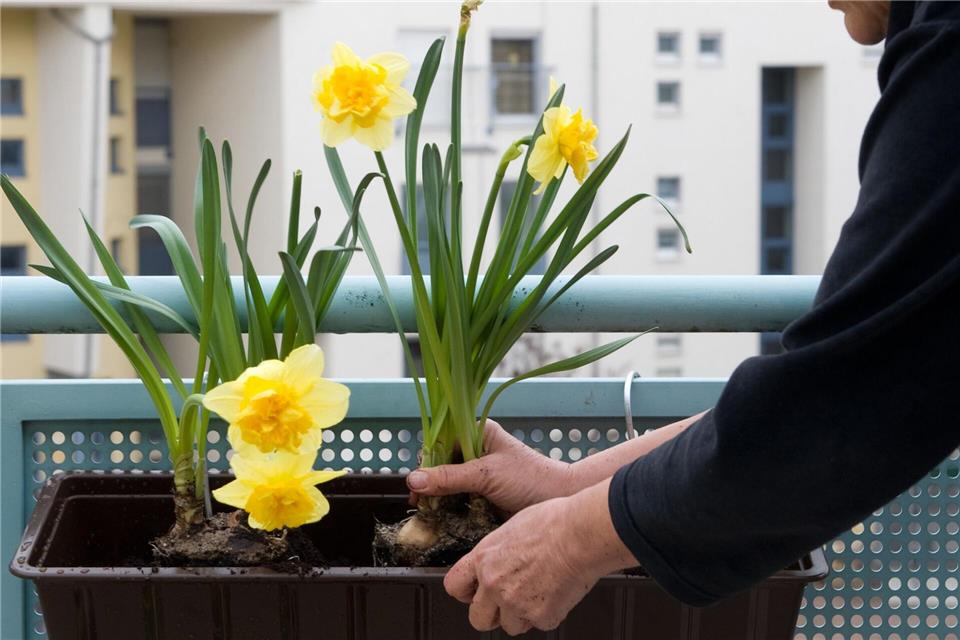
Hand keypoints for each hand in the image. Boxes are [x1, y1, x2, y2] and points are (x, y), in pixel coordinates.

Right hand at [406, 419, 575, 513]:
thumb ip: (449, 477)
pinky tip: (440, 517)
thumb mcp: (485, 475)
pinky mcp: (481, 493)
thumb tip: (413, 479)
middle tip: (418, 503)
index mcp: (476, 432)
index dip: (425, 460)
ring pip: (446, 482)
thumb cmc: (529, 479)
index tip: (415, 482)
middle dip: (428, 482)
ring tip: (426, 513)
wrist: (559, 500)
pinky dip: (447, 507)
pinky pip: (457, 498)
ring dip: (436, 497)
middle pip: (439, 463)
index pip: (439, 440)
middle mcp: (474, 449)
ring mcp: (478, 473)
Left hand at [443, 479, 635, 634]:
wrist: (581, 534)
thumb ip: (497, 553)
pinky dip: (549, 613)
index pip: (454, 586)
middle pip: (478, 619)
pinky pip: (540, 624)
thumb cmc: (555, 522)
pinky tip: (557, 591)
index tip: (473, 594)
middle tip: (507, 604)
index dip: (465, 593)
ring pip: (510, 626)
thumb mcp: (512, 528)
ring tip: (540, 591)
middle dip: (492, 615)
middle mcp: (494, 584)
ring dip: (522, 615)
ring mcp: (515, 603)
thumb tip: (498, 561)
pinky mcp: (540, 616)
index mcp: (484, 559)